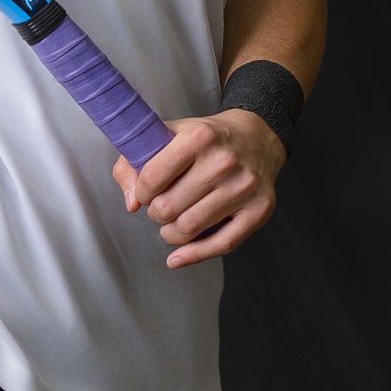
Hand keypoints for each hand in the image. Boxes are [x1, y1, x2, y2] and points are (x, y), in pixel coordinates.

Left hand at [111, 108, 286, 268]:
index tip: (144, 192)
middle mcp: (223, 162)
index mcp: (198, 137)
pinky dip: (194, 256)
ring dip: (170, 234)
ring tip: (171, 224)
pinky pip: (222, 245)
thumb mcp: (168, 133)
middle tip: (160, 207)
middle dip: (156, 213)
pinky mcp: (259, 210)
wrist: (256, 137)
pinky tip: (177, 257)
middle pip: (169, 208)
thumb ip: (135, 161)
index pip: (153, 178)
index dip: (141, 192)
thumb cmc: (206, 139)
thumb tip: (131, 203)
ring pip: (190, 229)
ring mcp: (243, 188)